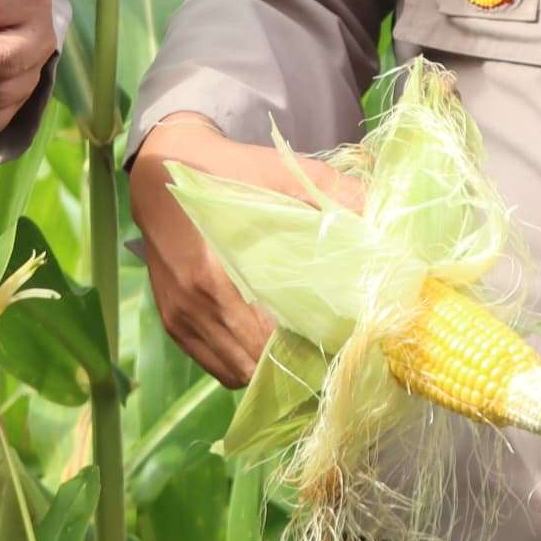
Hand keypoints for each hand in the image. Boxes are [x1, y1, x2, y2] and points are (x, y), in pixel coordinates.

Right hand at [128, 113, 355, 388]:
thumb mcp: (277, 170)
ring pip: (234, 373)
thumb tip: (380, 218)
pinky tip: (263, 343)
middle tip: (326, 348)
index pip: (266, 341)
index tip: (339, 341)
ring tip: (297, 349)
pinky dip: (242, 363)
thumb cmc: (224, 170)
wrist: (159, 167)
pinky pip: (214, 364)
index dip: (305, 348)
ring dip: (266, 369)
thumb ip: (330, 192)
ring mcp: (179, 318)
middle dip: (291, 363)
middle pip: (253, 365)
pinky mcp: (172, 321)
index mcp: (215, 276)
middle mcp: (194, 306)